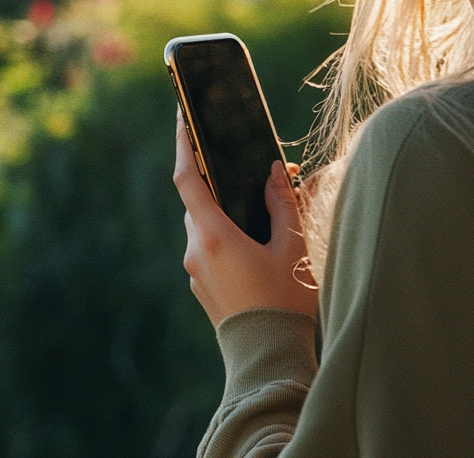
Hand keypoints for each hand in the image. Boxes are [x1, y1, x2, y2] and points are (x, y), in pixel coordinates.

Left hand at [173, 111, 318, 326]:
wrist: (268, 356)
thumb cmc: (284, 298)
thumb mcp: (291, 244)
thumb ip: (282, 203)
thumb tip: (273, 171)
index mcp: (214, 235)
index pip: (187, 178)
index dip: (183, 144)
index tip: (182, 118)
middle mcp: (196, 250)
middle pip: (201, 202)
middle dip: (223, 183)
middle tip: (257, 175)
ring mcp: (196, 271)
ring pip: (206, 225)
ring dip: (228, 212)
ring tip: (265, 213)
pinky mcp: (203, 287)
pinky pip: (210, 247)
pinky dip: (228, 234)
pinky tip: (258, 243)